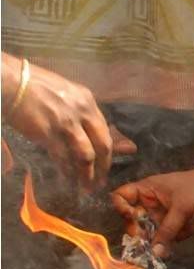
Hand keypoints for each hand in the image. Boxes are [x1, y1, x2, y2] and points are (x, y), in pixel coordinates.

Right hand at [8, 66, 112, 189]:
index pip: (105, 131)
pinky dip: (66, 171)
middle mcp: (82, 112)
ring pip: (86, 155)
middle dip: (104, 167)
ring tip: (87, 187)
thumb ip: (78, 111)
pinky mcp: (48, 132)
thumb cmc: (33, 86)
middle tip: (101, 181)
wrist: (10, 81)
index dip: (107, 151)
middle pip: (103, 145)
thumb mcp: (65, 94)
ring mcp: (66, 123)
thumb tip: (84, 132)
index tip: (106, 164)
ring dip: (88, 175)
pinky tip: (67, 180)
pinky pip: (62, 157)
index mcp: (88, 101)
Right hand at [112, 169, 193, 257]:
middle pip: (131, 220)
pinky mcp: (173, 228)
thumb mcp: (181, 208)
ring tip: (149, 253)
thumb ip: (167, 230)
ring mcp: (161, 217)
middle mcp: (150, 205)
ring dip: (146, 243)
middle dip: (133, 231)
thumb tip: (155, 252)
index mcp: (146, 191)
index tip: (131, 215)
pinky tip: (162, 254)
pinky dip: (160, 247)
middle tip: (141, 240)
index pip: (121, 196)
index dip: (120, 206)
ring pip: (146, 233)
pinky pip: (162, 240)